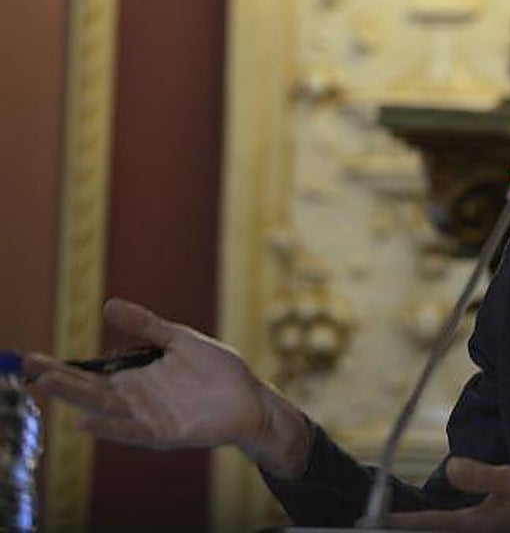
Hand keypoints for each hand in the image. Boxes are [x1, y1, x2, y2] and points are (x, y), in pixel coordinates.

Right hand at [25, 298, 310, 477]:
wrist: (251, 397)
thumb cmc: (218, 370)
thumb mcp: (180, 340)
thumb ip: (146, 325)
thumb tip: (109, 304)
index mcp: (136, 378)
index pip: (92, 373)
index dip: (63, 367)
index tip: (34, 357)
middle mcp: (136, 399)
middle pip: (90, 391)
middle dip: (60, 381)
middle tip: (28, 368)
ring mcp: (148, 417)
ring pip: (104, 409)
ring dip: (76, 399)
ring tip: (46, 386)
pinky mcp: (165, 433)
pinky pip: (131, 431)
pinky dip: (108, 427)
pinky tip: (84, 421)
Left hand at [387, 457, 509, 531]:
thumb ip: (483, 476)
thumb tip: (451, 466)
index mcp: (480, 524)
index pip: (436, 524)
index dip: (408, 523)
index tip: (380, 520)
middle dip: (405, 530)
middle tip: (368, 524)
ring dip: (422, 529)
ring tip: (384, 526)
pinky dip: (434, 529)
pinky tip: (419, 525)